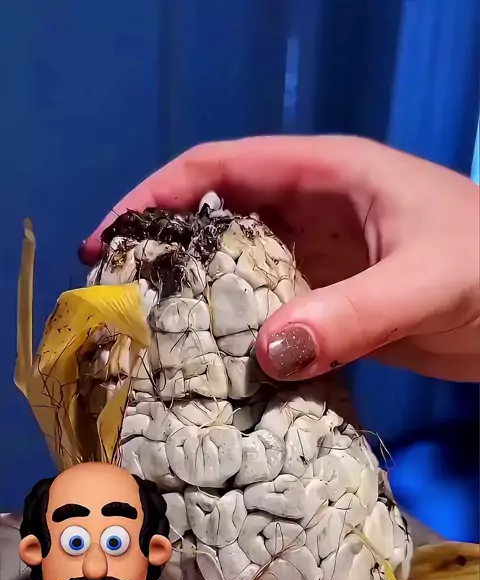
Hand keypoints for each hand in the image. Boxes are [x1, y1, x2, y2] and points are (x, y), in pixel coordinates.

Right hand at [80, 135, 479, 381]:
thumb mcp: (425, 281)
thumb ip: (351, 315)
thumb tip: (265, 354)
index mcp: (327, 175)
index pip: (221, 167)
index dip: (157, 195)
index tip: (107, 239)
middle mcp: (314, 213)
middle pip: (220, 220)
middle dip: (168, 253)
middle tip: (121, 301)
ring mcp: (323, 263)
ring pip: (242, 274)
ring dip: (202, 302)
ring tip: (155, 342)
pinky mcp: (335, 308)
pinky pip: (273, 317)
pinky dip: (243, 339)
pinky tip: (218, 370)